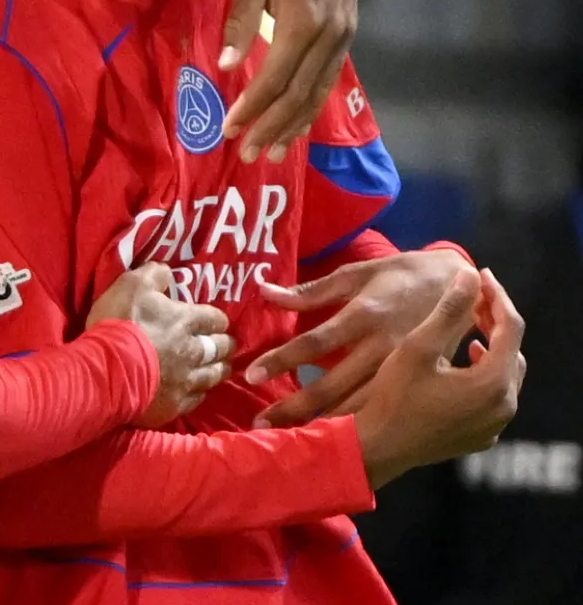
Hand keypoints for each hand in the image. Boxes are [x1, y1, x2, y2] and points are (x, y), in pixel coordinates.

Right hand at [88, 263, 235, 426]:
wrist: (105, 369)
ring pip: (214, 375)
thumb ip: (153, 275)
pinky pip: (196, 399)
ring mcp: (185, 380)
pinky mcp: (174, 404)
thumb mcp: (131, 285)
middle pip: (220, 348)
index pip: (215, 318)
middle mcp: (192, 351)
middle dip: (225, 344)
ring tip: (220, 367)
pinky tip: (197, 390)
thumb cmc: (119, 323)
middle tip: (225, 344)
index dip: (218, 319)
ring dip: (219, 369)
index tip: (217, 321)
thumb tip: (168, 272)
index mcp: (185, 321)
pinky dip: (199, 392)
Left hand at [221, 0, 357, 162]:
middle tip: (247, 154)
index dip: (253, 108)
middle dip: (272, 127)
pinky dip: (311, 107)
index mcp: (303, 22)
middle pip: (299, 95)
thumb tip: (225, 67)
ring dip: (293, 126)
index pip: (275, 79)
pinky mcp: (347, 36)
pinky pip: (328, 81)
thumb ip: (239, 24)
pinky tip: (297, 126)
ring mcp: (343, 38)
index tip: (230, 129)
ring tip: (272, 153)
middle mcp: (329, 36)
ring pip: (317, 94)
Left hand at [247, 248, 474, 426]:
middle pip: (332, 385)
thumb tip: (266, 292)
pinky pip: (381, 410)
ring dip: (323, 425)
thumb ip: (312, 291)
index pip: (315, 342)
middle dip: (295, 408)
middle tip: (261, 425)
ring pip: (358, 406)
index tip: (252, 376)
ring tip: (290, 442)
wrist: (464, 286)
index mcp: (366, 314)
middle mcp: (383, 347)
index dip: (283, 360)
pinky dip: (356, 426)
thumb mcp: (359, 273)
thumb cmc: (403, 275)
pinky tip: (334, 440)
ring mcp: (403, 370)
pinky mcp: (418, 383)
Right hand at [351, 268, 525, 488]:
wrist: (377, 447)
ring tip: (469, 333)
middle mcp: (504, 406)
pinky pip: (492, 398)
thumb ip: (449, 310)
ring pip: (504, 376)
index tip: (480, 275)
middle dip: (496, 323)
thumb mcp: (418, 347)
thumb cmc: (394, 395)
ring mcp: (494, 425)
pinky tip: (460, 368)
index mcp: (494, 381)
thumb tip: (471, 276)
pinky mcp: (481, 436)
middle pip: (513, 352)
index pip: (511, 327)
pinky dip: (482, 376)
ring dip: (490, 350)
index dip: (497, 297)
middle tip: (474, 301)